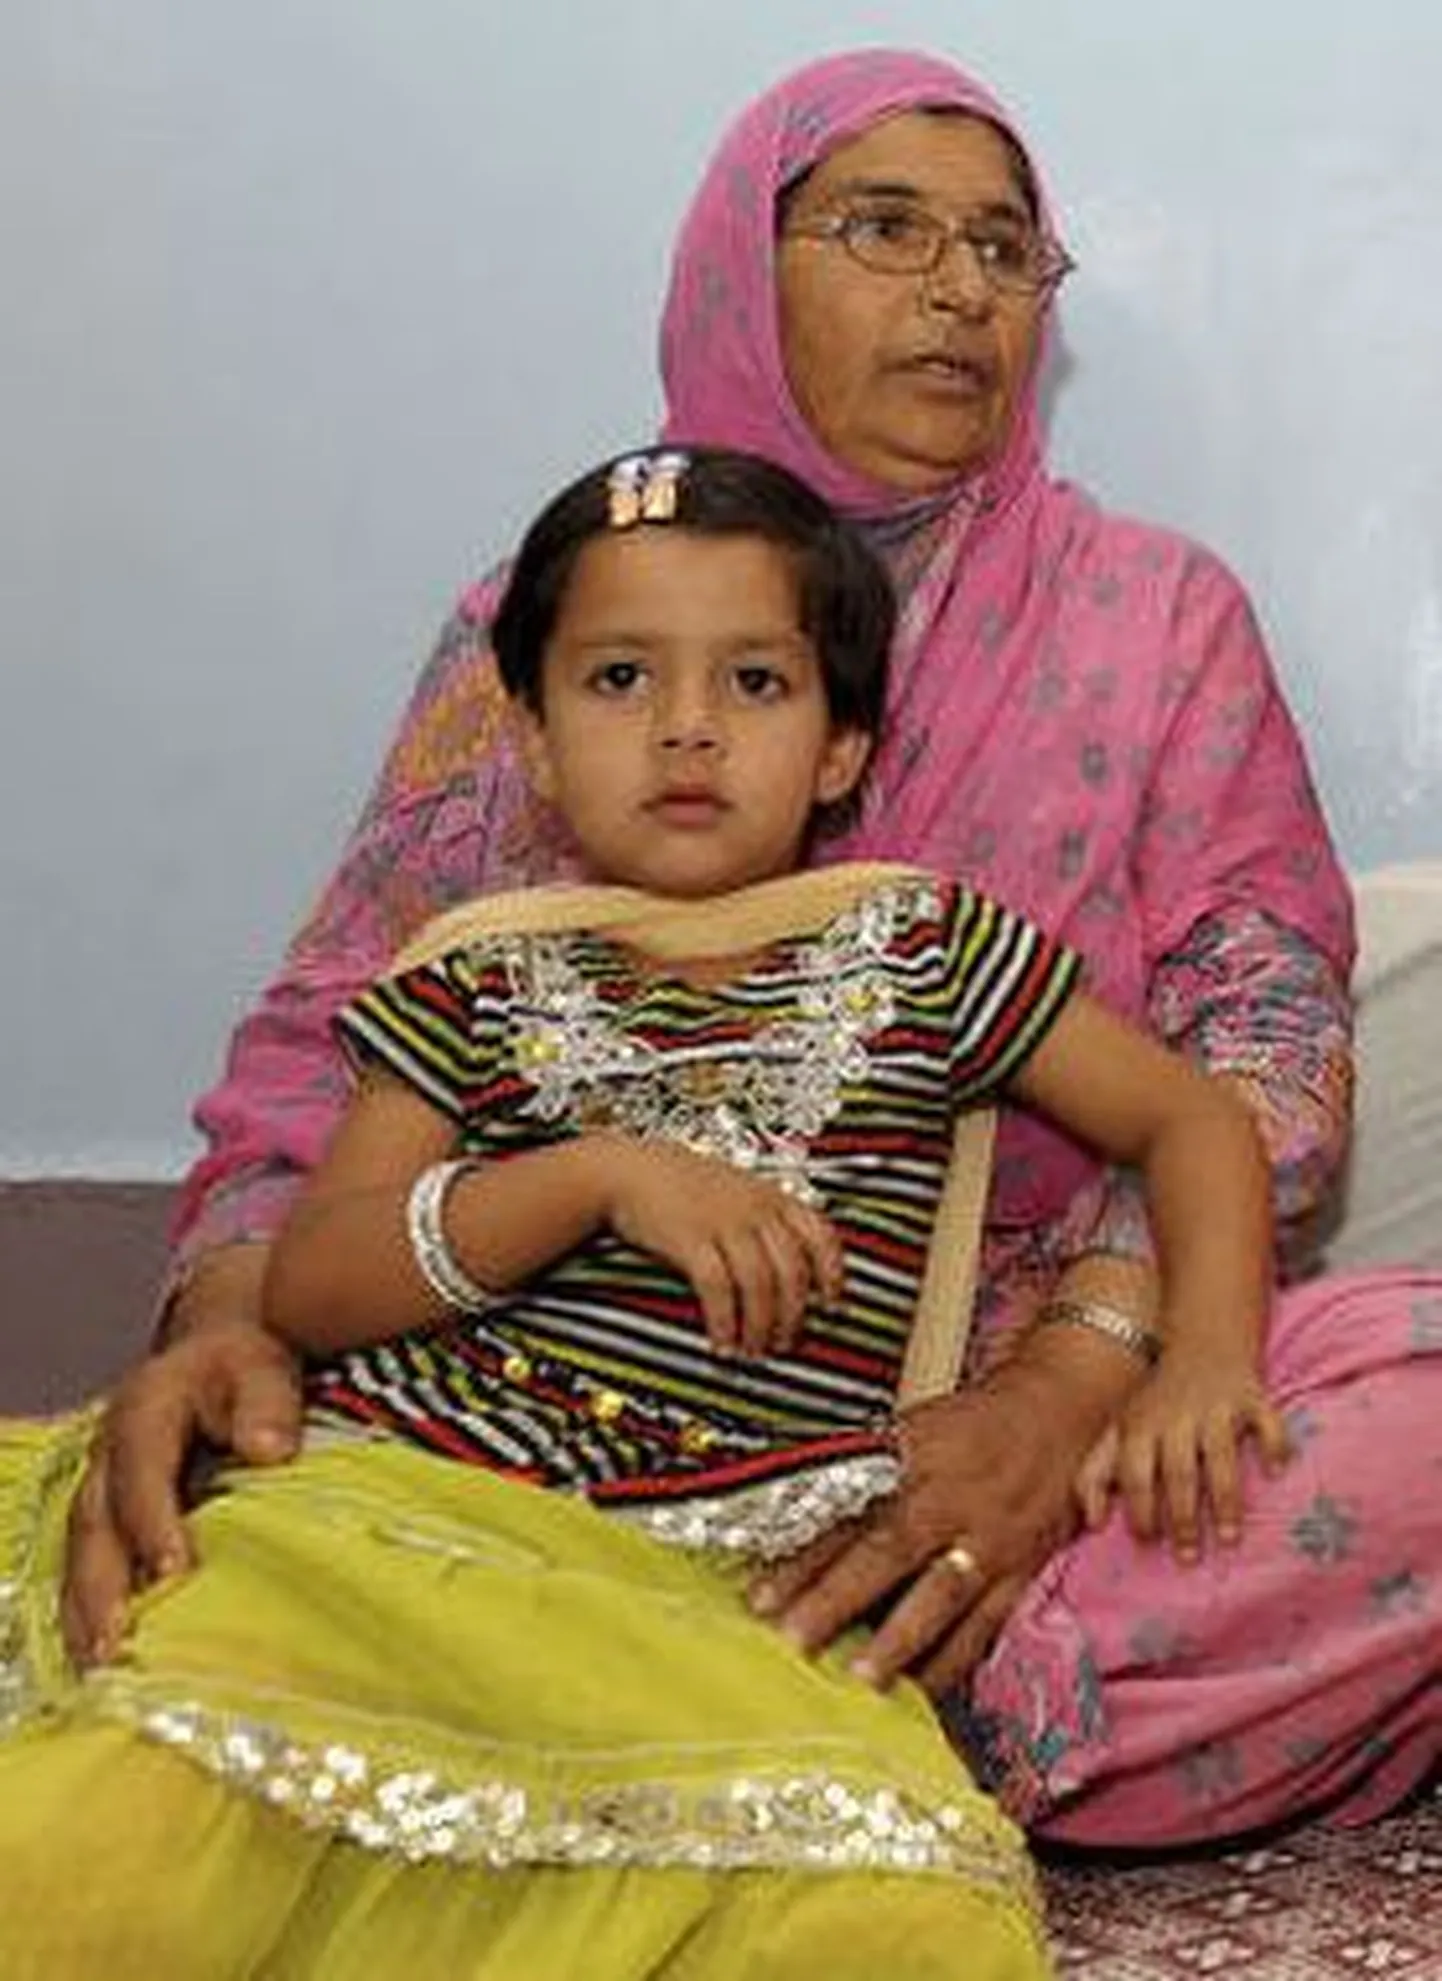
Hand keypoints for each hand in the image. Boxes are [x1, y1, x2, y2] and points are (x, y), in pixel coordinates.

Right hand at [61, 1312, 302, 1667]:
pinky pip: (89, 1569)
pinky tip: (103, 1660)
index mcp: (144, 1411)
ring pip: (82, 1554)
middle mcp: (108, 1455)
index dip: (152, 1518)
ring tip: (100, 1668)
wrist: (220, 1361)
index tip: (172, 1571)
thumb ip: (266, 1405)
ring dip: (86, 1611)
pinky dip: (90, 1613)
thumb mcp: (261, 1371)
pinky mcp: (108, 1521)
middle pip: (95, 1522)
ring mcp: (101, 1490)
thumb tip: (269, 1449)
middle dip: (100, 1586)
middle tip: (113, 1647)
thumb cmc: (244, 1372)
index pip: (141, 1466)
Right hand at [599, 1137, 844, 1358]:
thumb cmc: (682, 1184)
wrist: (630, 1169)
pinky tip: (722, 1341)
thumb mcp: (737, 1190)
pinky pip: (718, 1289)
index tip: (833, 1304)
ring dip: (760, 1326)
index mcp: (772, 1196)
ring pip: (760, 1285)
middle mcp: (755, 1208)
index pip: (820, 1236)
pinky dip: (724, 1322)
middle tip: (785, 1342)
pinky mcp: (691, 1240)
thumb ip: (766, 1219)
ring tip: (754, 1350)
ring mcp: (724, 1223)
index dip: (832, 1275)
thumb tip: (791, 1270)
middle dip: (793, 1316)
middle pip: (791, 1271)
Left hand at [747, 1369, 1085, 1695]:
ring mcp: (990, 1541)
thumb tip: (788, 1499)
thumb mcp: (912, 1427)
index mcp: (915, 1459)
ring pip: (940, 1596)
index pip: (849, 1509)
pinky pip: (985, 1624)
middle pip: (889, 1552)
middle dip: (839, 1599)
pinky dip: (954, 1661)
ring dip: (898, 1641)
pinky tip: (920, 1690)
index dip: (803, 1553)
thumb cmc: (975, 1421)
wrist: (1061, 1411)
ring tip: (861, 1679)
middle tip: (795, 1638)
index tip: (762, 1593)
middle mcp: (952, 1501)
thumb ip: (860, 1468)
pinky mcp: (1020, 1572)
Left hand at [1074, 1348, 1289, 1560]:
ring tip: (1230, 1538)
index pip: (1135, 1472)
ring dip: (1225, 1499)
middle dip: (1182, 1516)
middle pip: (1178, 1472)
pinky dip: (1273, 1445)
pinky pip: (1266, 1422)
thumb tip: (1091, 1523)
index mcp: (1141, 1426)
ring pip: (1221, 1457)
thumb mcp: (1121, 1427)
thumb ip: (1097, 1471)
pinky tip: (1275, 1470)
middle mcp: (1177, 1418)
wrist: (1202, 1335)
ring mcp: (1216, 1408)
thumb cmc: (1157, 1398)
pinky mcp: (1252, 1398)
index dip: (1139, 1507)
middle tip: (1188, 1558)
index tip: (1147, 1540)